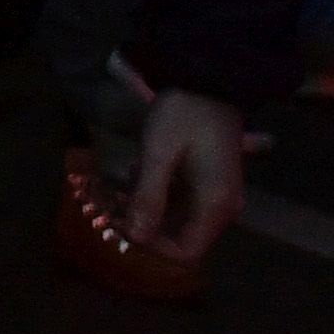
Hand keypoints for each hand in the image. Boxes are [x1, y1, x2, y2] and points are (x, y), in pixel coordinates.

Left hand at [128, 87, 245, 261]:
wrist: (208, 82)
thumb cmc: (183, 115)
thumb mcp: (158, 153)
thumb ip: (149, 196)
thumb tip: (136, 237)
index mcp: (215, 205)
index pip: (187, 251)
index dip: (152, 246)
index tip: (121, 225)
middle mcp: (222, 208)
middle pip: (181, 237)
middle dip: (144, 225)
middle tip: (111, 205)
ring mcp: (217, 196)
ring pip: (177, 220)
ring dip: (146, 208)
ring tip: (118, 185)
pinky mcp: (208, 183)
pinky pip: (180, 203)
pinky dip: (155, 194)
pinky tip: (136, 172)